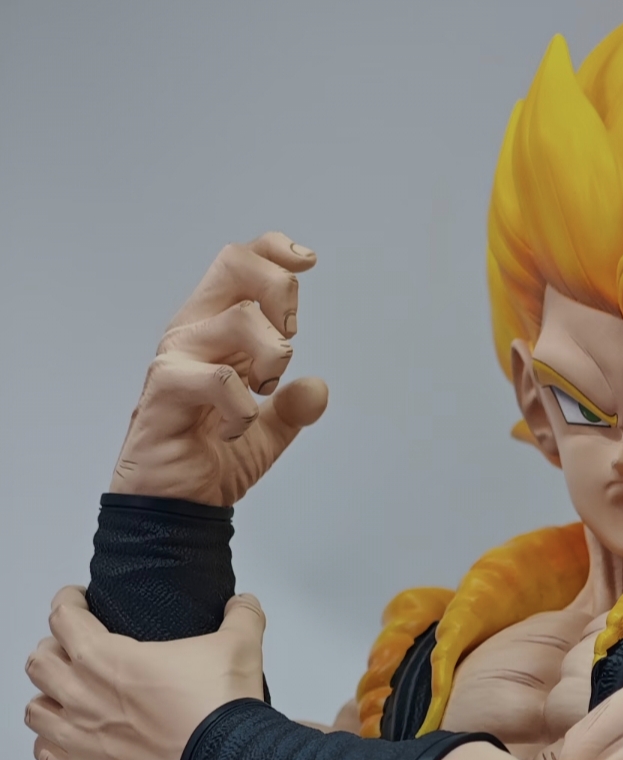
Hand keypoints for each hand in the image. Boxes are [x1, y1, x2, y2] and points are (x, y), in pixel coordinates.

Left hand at [25, 587, 266, 759]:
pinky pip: (48, 759)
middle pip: (40, 664)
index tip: (78, 601)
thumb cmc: (222, 710)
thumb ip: (240, 617)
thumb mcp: (240, 647)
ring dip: (50, 699)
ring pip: (36, 711)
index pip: (63, 618)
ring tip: (68, 697)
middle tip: (74, 648)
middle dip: (54, 650)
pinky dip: (55, 746)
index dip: (68, 602)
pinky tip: (72, 742)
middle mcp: (82, 699)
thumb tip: (243, 603)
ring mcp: (80, 743)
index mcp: (107, 659)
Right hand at [111, 232, 328, 505]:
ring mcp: (176, 357)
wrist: (173, 509)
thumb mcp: (266, 434)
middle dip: (280, 292)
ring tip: (261, 394)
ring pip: (241, 320)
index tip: (308, 261)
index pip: (238, 263)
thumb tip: (319, 389)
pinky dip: (243, 409)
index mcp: (214, 329)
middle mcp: (192, 331)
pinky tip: (234, 429)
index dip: (274, 251)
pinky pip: (220, 380)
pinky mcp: (166, 390)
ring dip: (272, 358)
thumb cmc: (206, 462)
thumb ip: (292, 408)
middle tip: (291, 338)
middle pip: (234, 265)